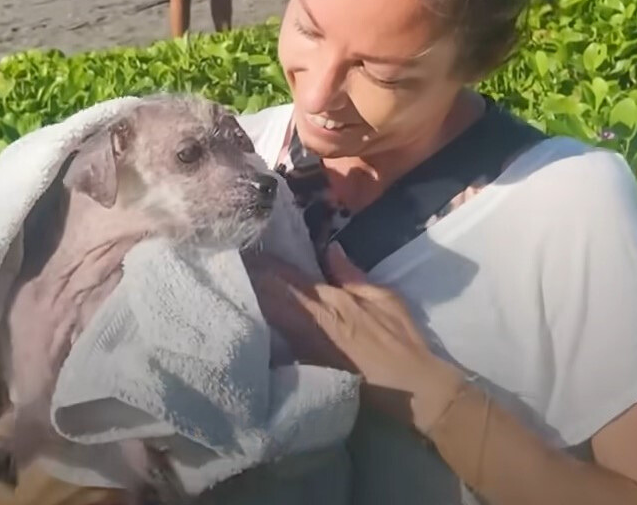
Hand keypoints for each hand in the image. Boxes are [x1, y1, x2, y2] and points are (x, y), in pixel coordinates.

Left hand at [245, 243, 466, 433]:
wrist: (409, 388)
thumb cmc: (401, 340)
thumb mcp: (385, 298)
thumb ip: (353, 275)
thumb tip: (330, 249)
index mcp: (331, 303)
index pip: (290, 278)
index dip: (266, 264)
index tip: (245, 249)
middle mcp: (313, 324)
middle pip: (272, 298)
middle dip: (251, 279)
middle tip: (227, 262)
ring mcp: (306, 346)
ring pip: (271, 317)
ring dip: (251, 299)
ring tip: (232, 282)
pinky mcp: (307, 363)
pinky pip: (278, 337)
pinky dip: (263, 323)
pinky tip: (247, 315)